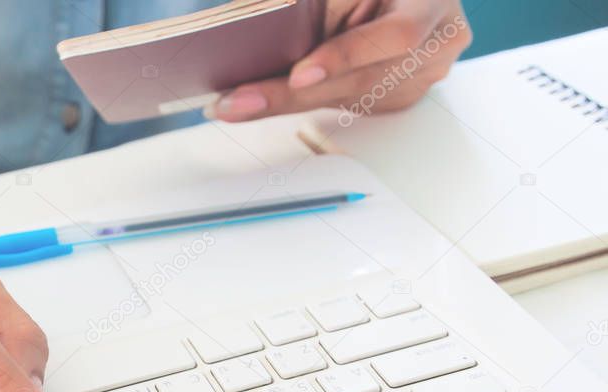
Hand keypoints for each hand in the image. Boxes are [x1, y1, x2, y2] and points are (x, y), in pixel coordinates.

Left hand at [207, 0, 471, 120]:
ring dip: (286, 103)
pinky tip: (260, 99)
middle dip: (291, 94)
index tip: (298, 74)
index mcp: (431, 3)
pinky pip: (344, 103)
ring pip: (346, 98)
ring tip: (235, 102)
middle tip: (238, 101)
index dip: (344, 57)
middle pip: (359, 81)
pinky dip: (302, 100)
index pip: (395, 36)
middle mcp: (435, 45)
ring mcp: (419, 76)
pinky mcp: (397, 96)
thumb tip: (268, 19)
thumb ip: (323, 7)